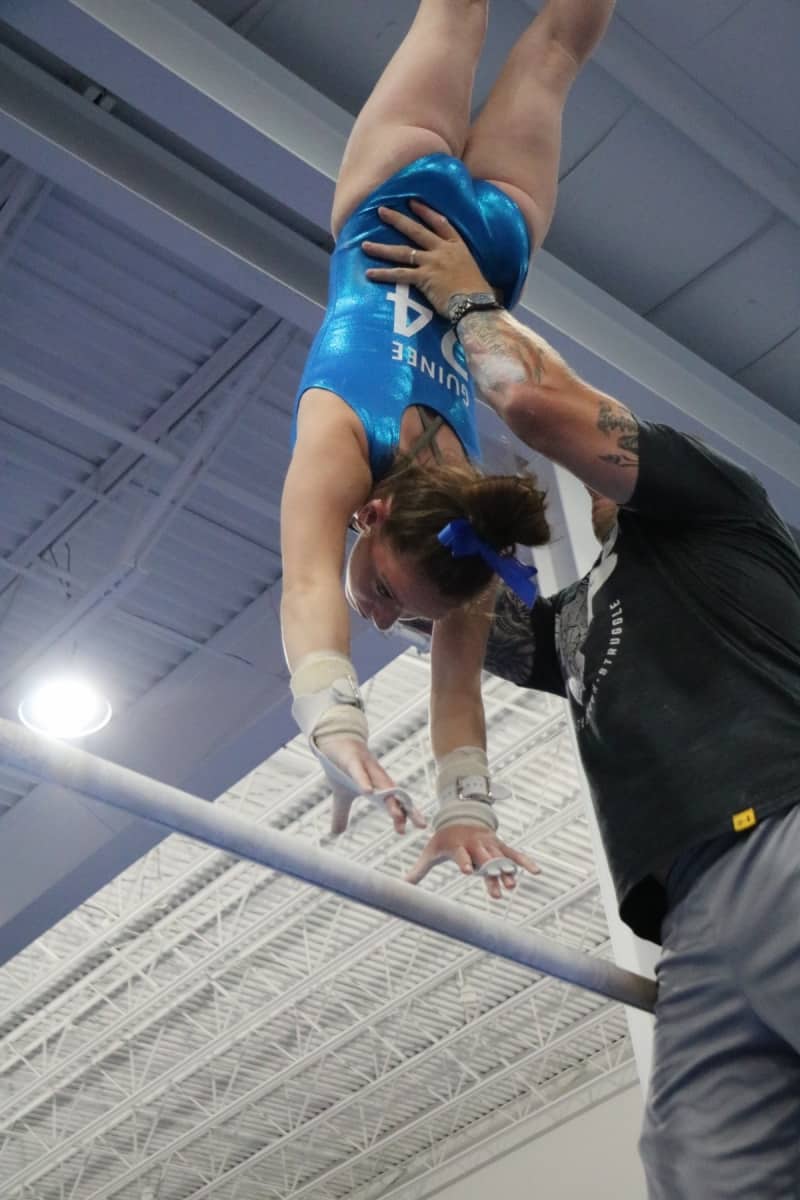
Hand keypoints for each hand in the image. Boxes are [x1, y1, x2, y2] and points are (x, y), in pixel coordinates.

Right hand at [315, 733, 427, 835]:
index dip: (406, 815)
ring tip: (397, 816)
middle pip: (395, 796)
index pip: (396, 803)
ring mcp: (366, 768)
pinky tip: (368, 792)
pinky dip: (364, 781)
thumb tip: (335, 833)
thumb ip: (341, 814)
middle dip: (407, 811)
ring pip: (381, 785)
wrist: (336, 740)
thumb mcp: (340, 795)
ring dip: (390, 800)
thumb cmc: (343, 768)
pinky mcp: (353, 761)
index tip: (416, 828)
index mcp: (377, 787)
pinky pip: (359, 771)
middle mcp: (377, 778)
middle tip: (421, 825)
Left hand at [363, 200, 494, 318]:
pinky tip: (369, 273)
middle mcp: (442, 250)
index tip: (412, 202)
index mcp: (457, 246)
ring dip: (382, 248)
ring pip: (402, 252)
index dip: (425, 211)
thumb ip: (461, 266)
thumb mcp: (473, 270)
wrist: (476, 303)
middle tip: (381, 210)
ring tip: (365, 245)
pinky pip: (399, 275)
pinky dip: (383, 274)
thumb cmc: (478, 292)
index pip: (440, 223)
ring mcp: (431, 263)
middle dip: (397, 219)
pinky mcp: (423, 278)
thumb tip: (461, 272)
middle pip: (416, 231)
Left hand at [406, 825, 539, 899]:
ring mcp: (489, 844)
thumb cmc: (443, 839)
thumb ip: (419, 869)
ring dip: (507, 871)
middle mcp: (475, 844)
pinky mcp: (499, 845)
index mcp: (458, 845)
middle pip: (484, 860)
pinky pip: (514, 853)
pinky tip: (536, 872)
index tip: (467, 872)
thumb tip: (401, 885)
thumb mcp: (431, 852)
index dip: (464, 862)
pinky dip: (525, 861)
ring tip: (514, 885)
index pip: (461, 855)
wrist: (460, 815)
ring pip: (500, 858)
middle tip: (500, 888)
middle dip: (492, 872)